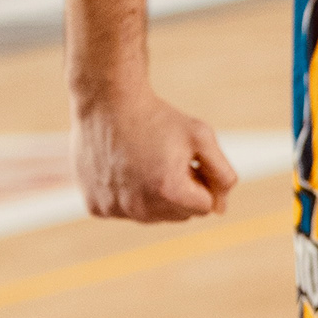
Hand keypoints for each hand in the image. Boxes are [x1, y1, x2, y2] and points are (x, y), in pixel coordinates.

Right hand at [71, 86, 237, 221]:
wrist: (106, 102)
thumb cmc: (157, 118)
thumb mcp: (201, 137)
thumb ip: (222, 174)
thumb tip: (220, 210)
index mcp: (170, 192)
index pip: (205, 206)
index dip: (200, 179)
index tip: (186, 157)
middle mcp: (140, 208)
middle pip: (179, 215)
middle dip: (181, 192)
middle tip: (164, 159)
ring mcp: (115, 210)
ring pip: (152, 216)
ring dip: (155, 196)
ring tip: (143, 163)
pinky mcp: (96, 207)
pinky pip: (124, 211)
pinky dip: (127, 195)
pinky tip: (121, 169)